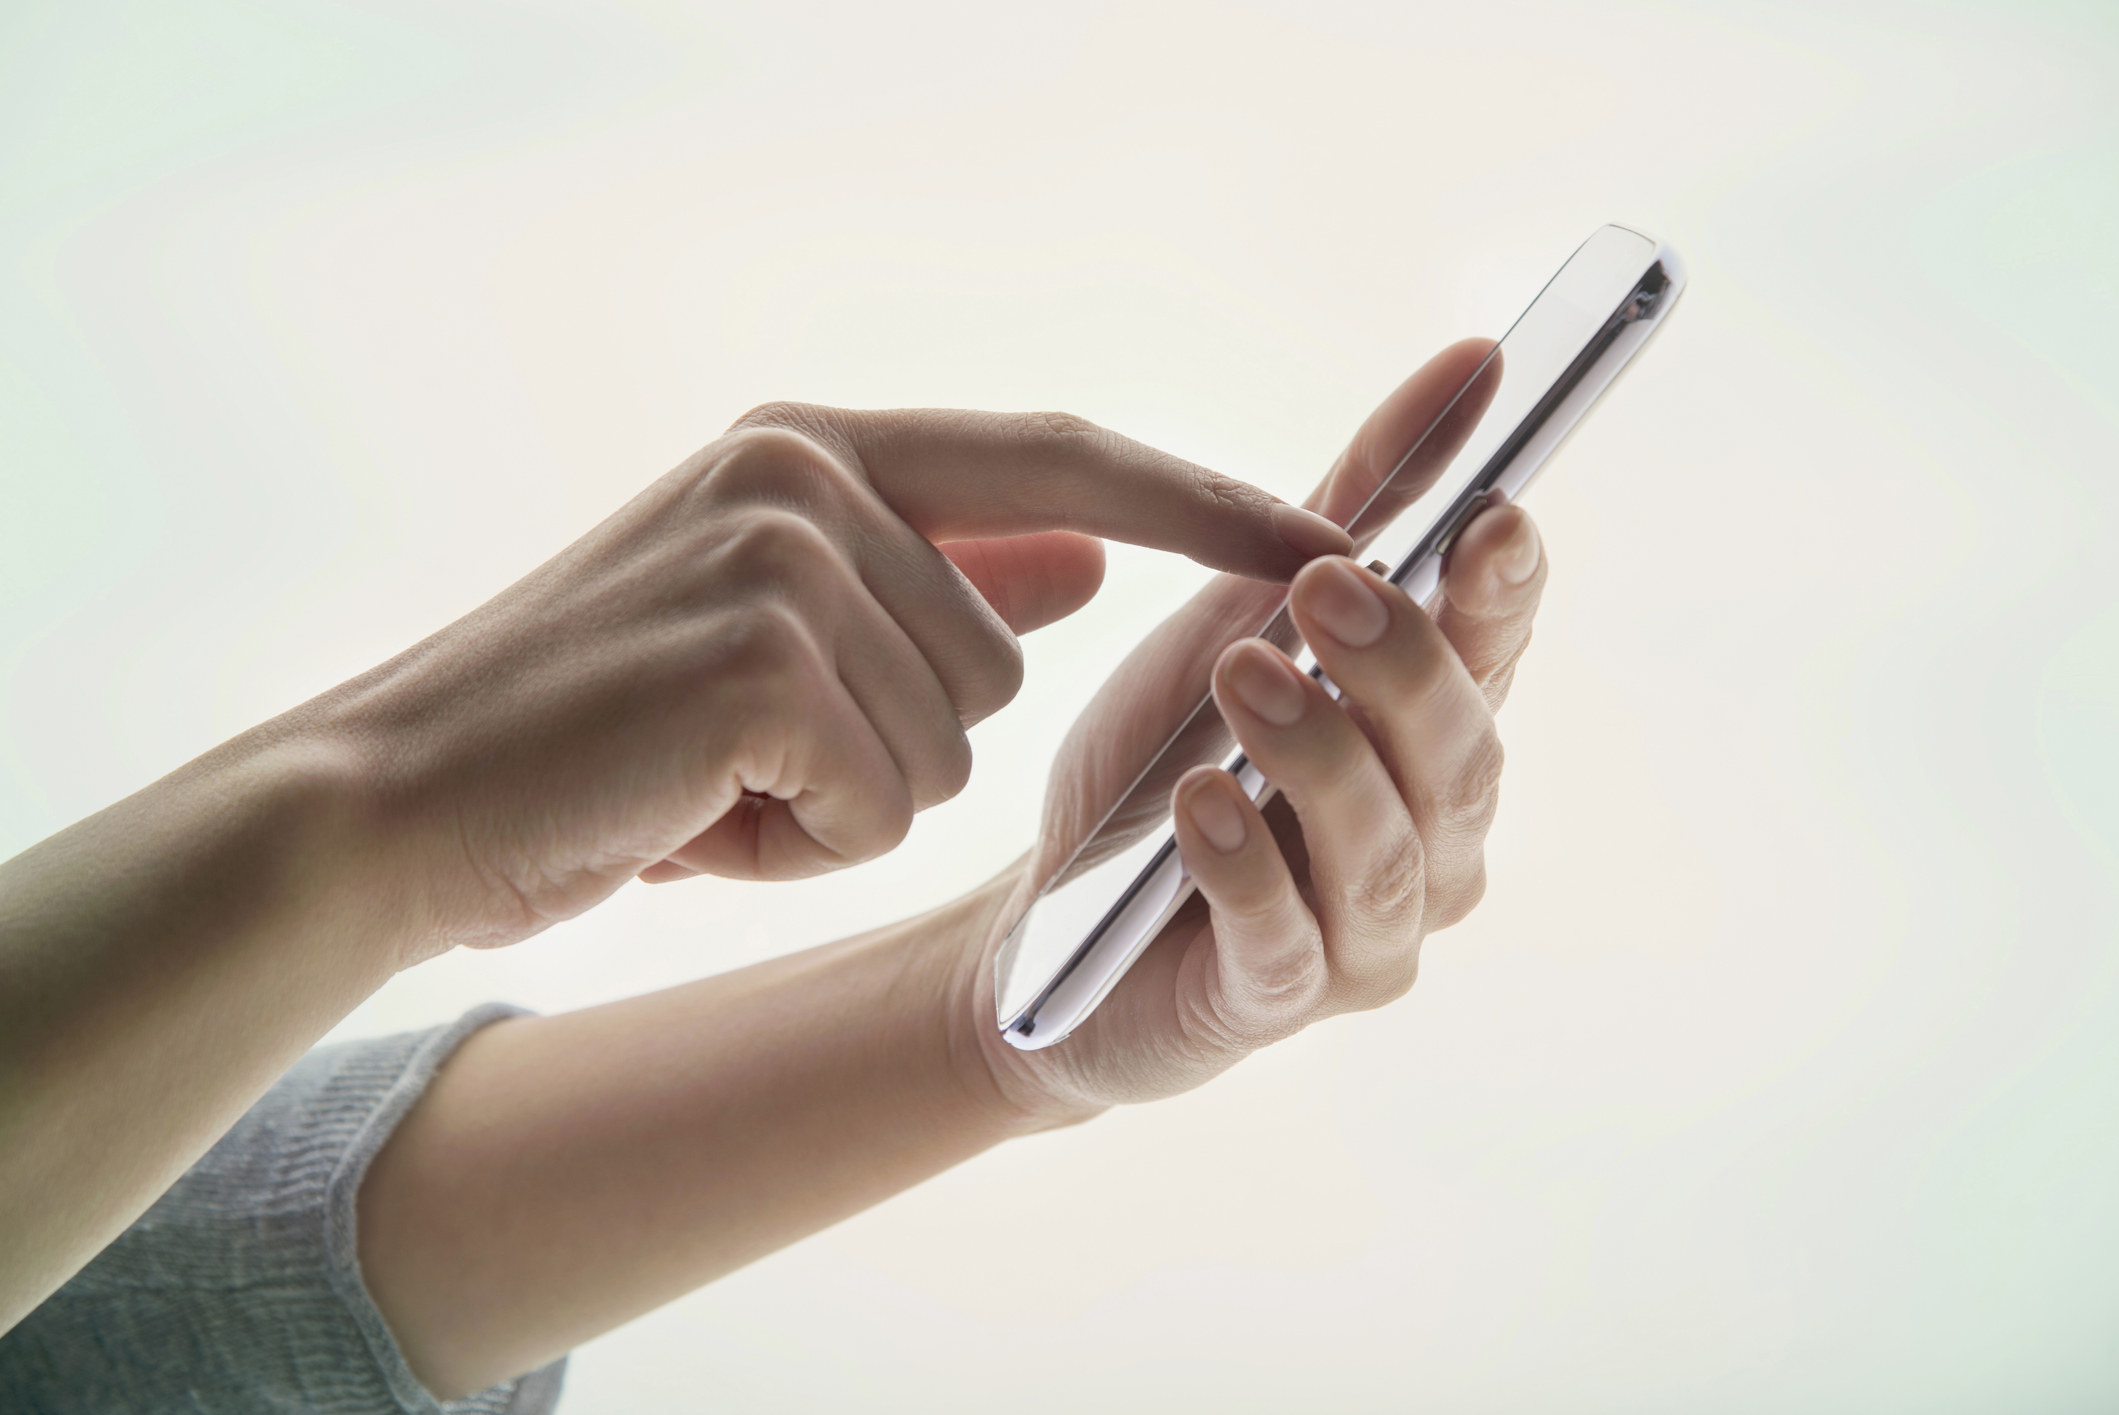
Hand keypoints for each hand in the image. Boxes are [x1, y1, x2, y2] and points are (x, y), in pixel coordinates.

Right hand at [310, 403, 1348, 960]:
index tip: (1333, 545)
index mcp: (816, 446)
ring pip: (946, 742)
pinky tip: (682, 817)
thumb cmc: (588, 730)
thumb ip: (937, 581)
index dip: (1207, 507)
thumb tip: (1095, 567)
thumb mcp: (772, 629)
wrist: (394, 801)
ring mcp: (784, 553)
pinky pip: (878, 801)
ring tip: (700, 780)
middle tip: (736, 756)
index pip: (1067, 457)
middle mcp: (807, 472)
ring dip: (838, 803)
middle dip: (893, 748)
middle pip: (1000, 659)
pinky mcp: (762, 657)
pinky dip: (792, 846)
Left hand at [954, 343, 1547, 1118]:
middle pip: (1458, 753)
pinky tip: (1199, 805)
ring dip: (1319, 754)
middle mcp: (1432, 838)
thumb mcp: (1243, 607)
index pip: (1497, 654)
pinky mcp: (1278, 1001)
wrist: (1056, 917)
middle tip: (1325, 588)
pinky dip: (1246, 866)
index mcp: (1431, 734)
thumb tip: (1473, 362)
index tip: (1491, 516)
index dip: (1503, 591)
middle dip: (1398, 665)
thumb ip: (1354, 501)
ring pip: (1386, 848)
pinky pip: (1284, 937)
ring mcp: (1366, 932)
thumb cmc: (1168, 759)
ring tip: (1243, 675)